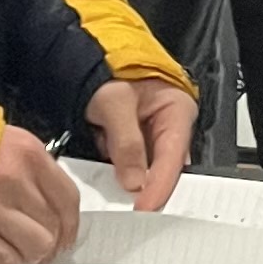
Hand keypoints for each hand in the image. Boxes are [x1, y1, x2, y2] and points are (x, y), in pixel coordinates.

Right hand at [0, 126, 85, 263]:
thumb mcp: (0, 137)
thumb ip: (27, 163)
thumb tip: (45, 191)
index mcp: (28, 154)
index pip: (67, 198)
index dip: (70, 223)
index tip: (65, 233)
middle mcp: (16, 181)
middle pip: (53, 227)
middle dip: (49, 242)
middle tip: (39, 247)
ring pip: (35, 247)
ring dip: (29, 254)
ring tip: (17, 250)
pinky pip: (5, 261)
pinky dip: (5, 263)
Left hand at [89, 75, 195, 207]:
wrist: (85, 51)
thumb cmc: (106, 66)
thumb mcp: (114, 101)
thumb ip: (126, 142)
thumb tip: (134, 181)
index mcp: (177, 111)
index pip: (172, 157)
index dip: (159, 185)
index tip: (145, 208)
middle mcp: (169, 126)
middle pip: (163, 168)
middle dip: (146, 188)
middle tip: (133, 212)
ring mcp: (150, 136)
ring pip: (144, 169)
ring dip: (128, 178)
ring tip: (111, 186)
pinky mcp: (133, 142)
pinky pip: (128, 164)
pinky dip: (116, 169)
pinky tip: (104, 165)